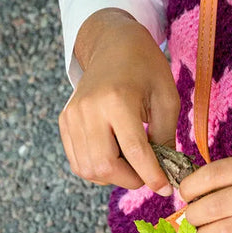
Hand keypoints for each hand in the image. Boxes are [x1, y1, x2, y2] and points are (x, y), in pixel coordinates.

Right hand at [58, 9, 181, 196]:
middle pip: (105, 166)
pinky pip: (78, 161)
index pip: (135, 150)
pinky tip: (116, 156)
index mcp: (118, 99)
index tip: (166, 188)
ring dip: (114, 176)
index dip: (152, 175)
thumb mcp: (167, 96)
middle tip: (148, 173)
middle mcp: (89, 109)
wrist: (112, 44)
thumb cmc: (145, 67)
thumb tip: (165, 173)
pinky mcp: (64, 121)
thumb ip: (166, 136)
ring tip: (133, 163)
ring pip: (89, 169)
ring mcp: (72, 116)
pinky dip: (98, 169)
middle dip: (131, 179)